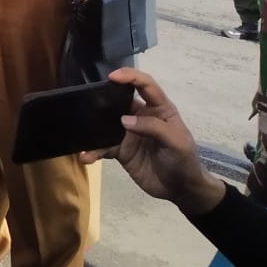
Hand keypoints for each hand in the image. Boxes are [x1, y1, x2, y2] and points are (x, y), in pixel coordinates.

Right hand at [80, 68, 226, 215]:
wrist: (181, 190)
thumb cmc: (184, 161)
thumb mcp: (177, 143)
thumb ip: (153, 128)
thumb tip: (123, 119)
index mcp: (159, 109)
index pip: (146, 86)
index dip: (131, 76)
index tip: (112, 77)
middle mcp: (141, 117)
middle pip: (119, 100)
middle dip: (103, 97)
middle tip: (86, 99)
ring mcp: (128, 133)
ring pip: (106, 123)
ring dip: (93, 126)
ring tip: (81, 130)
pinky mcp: (120, 150)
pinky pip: (102, 146)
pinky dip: (92, 151)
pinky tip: (85, 156)